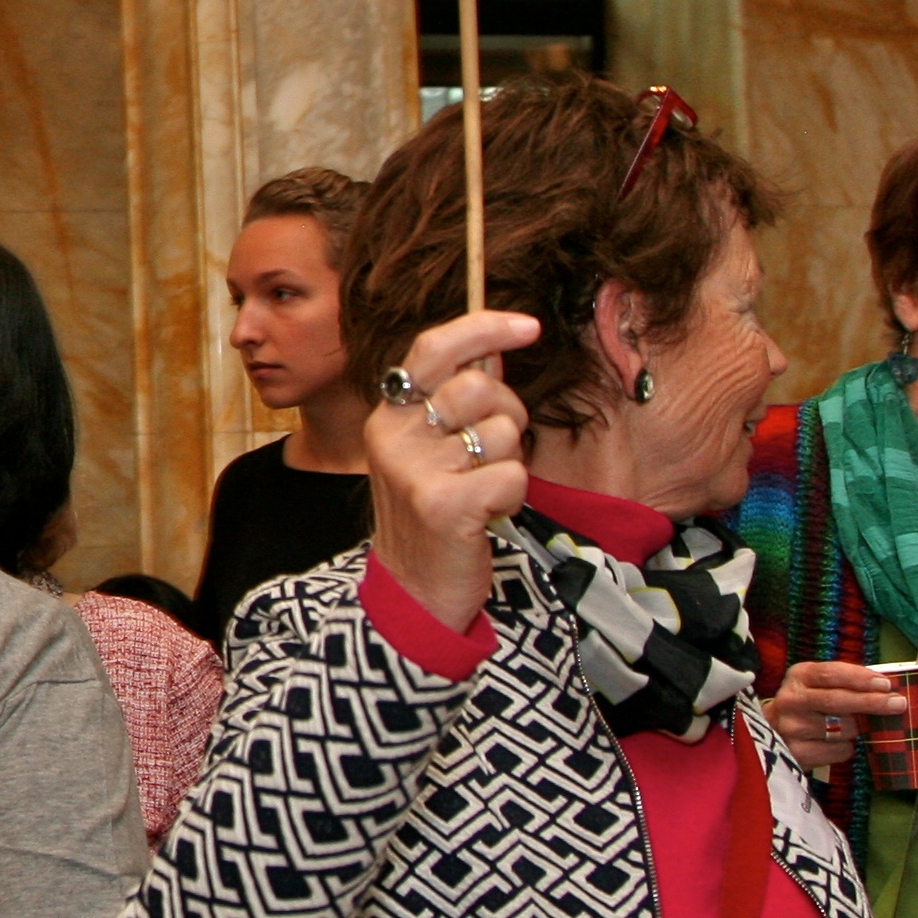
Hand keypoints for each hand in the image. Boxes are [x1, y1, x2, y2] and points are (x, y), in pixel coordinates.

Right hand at [369, 312, 541, 631]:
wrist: (412, 592)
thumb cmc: (432, 513)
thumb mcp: (427, 450)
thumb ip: (452, 400)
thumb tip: (497, 348)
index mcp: (388, 415)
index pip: (433, 348)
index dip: (483, 327)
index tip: (529, 326)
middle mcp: (394, 436)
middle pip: (479, 386)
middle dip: (508, 412)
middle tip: (494, 448)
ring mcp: (416, 470)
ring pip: (501, 431)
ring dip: (509, 460)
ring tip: (483, 487)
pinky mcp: (444, 504)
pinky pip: (512, 473)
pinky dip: (512, 494)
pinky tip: (488, 513)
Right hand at [766, 661, 910, 783]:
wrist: (772, 732)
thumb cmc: (807, 704)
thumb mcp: (817, 684)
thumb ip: (844, 682)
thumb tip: (887, 688)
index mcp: (798, 676)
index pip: (830, 673)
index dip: (860, 678)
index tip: (885, 684)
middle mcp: (791, 700)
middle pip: (837, 700)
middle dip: (872, 702)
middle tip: (898, 704)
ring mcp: (791, 728)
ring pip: (842, 728)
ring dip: (859, 729)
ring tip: (857, 727)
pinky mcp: (797, 753)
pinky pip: (839, 750)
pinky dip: (848, 747)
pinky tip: (841, 743)